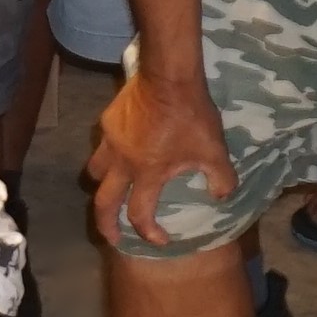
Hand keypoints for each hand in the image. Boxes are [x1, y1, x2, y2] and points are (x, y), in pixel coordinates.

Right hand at [84, 59, 234, 252]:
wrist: (169, 76)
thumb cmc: (191, 116)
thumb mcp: (215, 151)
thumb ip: (221, 179)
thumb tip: (221, 197)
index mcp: (147, 173)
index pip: (139, 213)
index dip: (148, 232)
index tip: (160, 240)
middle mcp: (122, 162)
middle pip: (103, 201)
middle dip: (105, 224)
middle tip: (110, 236)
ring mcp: (110, 141)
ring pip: (95, 172)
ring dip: (102, 185)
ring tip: (112, 188)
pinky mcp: (107, 121)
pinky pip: (103, 145)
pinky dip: (110, 153)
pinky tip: (122, 148)